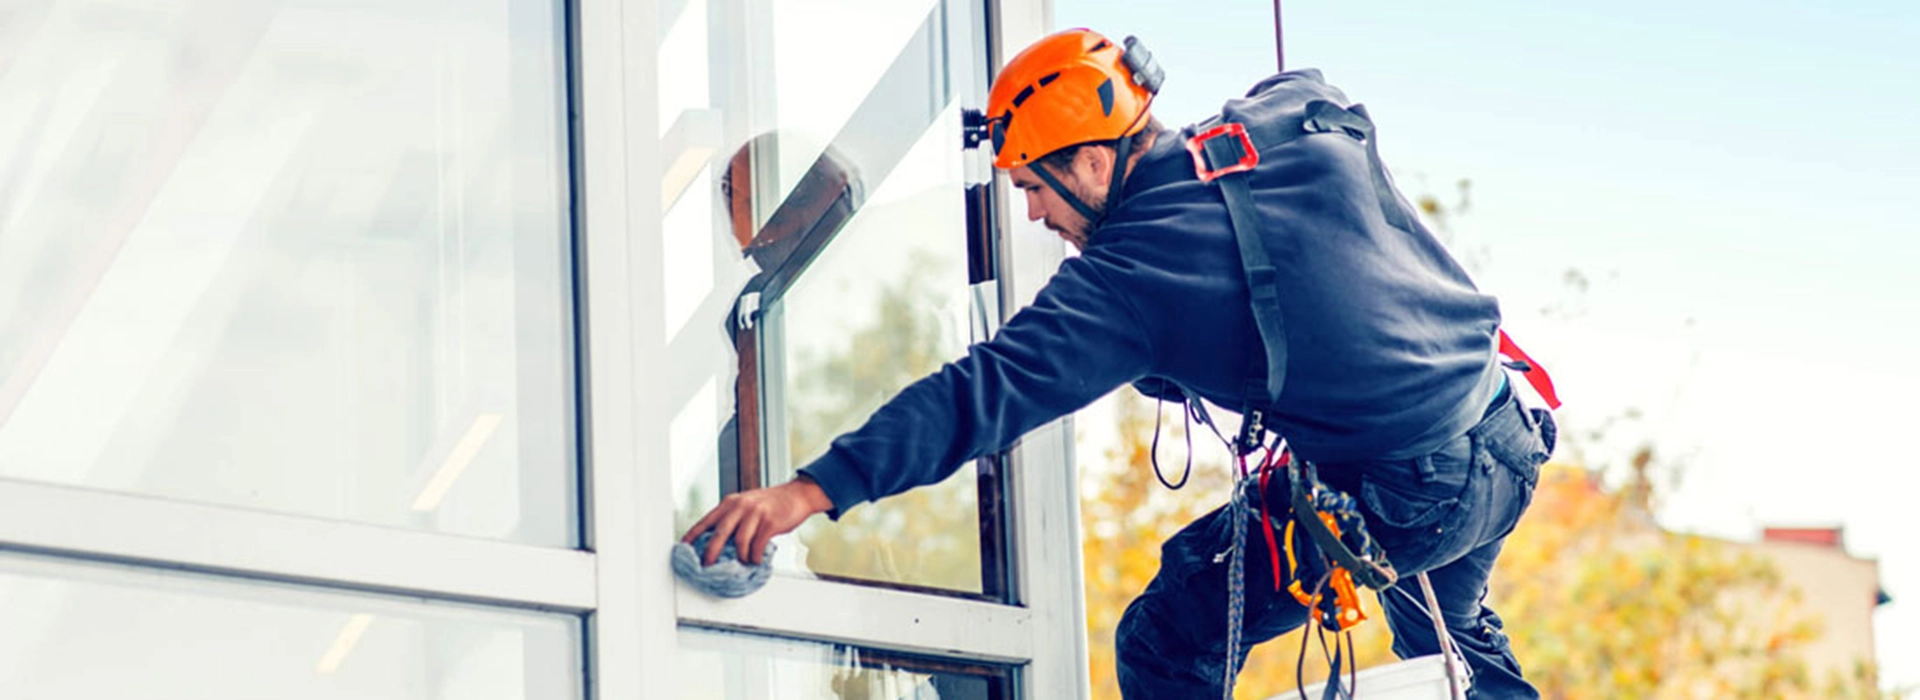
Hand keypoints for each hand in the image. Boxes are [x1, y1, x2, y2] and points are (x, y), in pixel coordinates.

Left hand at [681, 477, 832, 565]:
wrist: (797, 495)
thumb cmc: (770, 503)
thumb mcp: (746, 504)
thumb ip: (733, 518)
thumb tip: (718, 542)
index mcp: (730, 502)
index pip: (706, 520)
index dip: (693, 535)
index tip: (682, 547)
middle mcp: (740, 506)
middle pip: (719, 533)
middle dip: (710, 552)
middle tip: (706, 565)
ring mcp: (756, 513)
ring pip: (740, 542)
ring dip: (741, 556)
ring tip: (744, 560)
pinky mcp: (770, 523)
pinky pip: (757, 546)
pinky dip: (755, 556)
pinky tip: (756, 559)